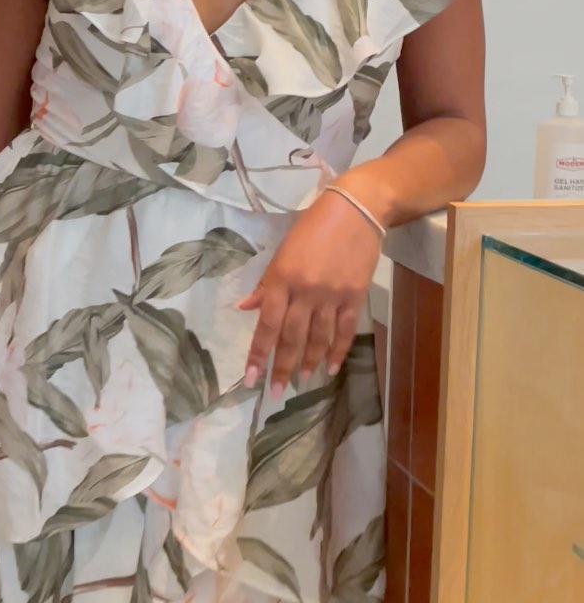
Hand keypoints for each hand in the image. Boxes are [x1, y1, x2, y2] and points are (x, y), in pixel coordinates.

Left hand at [239, 191, 382, 395]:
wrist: (355, 211)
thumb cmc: (312, 228)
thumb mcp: (282, 252)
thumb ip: (266, 284)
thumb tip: (245, 308)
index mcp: (282, 279)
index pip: (267, 324)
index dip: (258, 354)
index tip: (251, 379)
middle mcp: (305, 291)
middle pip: (292, 337)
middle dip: (282, 367)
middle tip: (275, 391)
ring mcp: (332, 295)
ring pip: (317, 338)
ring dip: (308, 362)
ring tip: (301, 381)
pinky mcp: (354, 296)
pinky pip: (344, 330)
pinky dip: (336, 351)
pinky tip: (330, 368)